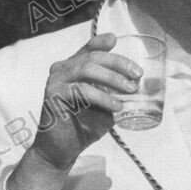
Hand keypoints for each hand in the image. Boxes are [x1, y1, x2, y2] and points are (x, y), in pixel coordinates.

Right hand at [30, 32, 141, 171]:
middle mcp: (62, 70)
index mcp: (73, 68)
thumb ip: (114, 93)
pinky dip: (102, 97)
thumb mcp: (104, 106)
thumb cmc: (83, 126)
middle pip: (93, 57)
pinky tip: (115, 107)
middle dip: (118, 63)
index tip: (116, 40)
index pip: (88, 49)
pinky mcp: (54, 96)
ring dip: (113, 79)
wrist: (62, 149)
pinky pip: (82, 90)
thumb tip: (136, 86)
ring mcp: (56, 81)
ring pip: (87, 69)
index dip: (101, 42)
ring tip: (130, 91)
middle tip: (137, 75)